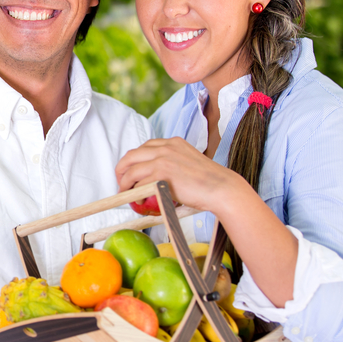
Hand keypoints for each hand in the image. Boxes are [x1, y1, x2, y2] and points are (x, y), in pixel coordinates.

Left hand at [115, 137, 247, 214]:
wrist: (221, 188)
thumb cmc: (208, 181)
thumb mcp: (188, 163)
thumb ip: (172, 163)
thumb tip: (155, 176)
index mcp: (173, 142)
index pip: (144, 147)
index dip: (133, 160)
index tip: (130, 170)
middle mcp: (166, 147)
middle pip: (131, 156)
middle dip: (121, 169)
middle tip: (121, 182)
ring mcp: (163, 159)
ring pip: (132, 170)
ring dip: (125, 183)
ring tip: (125, 193)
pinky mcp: (162, 173)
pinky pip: (140, 184)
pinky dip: (135, 193)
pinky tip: (137, 199)